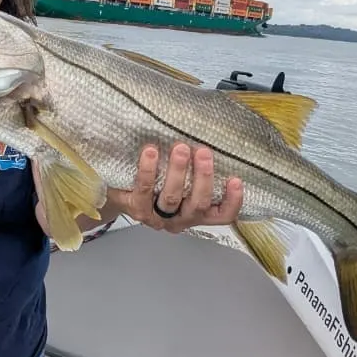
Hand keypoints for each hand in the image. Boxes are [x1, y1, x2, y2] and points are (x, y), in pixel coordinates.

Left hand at [107, 142, 242, 232]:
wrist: (120, 191)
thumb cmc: (158, 181)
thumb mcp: (183, 177)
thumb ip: (197, 168)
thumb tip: (212, 138)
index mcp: (196, 213)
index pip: (222, 215)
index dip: (233, 202)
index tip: (236, 180)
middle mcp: (180, 219)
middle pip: (198, 204)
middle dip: (203, 177)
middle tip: (203, 152)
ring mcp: (157, 216)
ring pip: (172, 198)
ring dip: (178, 172)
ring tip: (180, 148)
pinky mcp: (137, 208)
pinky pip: (145, 189)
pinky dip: (149, 169)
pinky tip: (151, 152)